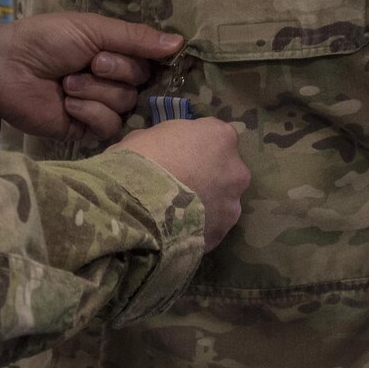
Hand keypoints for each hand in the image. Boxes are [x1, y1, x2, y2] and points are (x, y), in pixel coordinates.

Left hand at [0, 13, 181, 141]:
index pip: (149, 62)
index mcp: (113, 53)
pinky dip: (89, 111)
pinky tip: (68, 103)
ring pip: (125, 104)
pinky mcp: (85, 130)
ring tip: (68, 83)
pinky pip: (109, 126)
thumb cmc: (47, 40)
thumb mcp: (93, 29)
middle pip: (140, 84)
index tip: (122, 49)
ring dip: (95, 90)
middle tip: (88, 63)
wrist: (7, 68)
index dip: (141, 58)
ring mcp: (98, 107)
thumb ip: (136, 38)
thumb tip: (181, 42)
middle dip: (114, 71)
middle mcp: (110, 80)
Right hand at [111, 117, 246, 249]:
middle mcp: (236, 169)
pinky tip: (176, 229)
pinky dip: (198, 227)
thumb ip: (168, 140)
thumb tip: (164, 150)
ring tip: (177, 212)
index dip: (195, 145)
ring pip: (222, 201)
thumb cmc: (139, 159)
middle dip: (208, 175)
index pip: (215, 136)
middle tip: (180, 183)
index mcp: (219, 136)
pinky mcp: (222, 232)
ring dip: (206, 203)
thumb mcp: (147, 135)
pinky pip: (211, 226)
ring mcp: (232, 204)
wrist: (132, 204)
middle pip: (225, 170)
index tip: (178, 154)